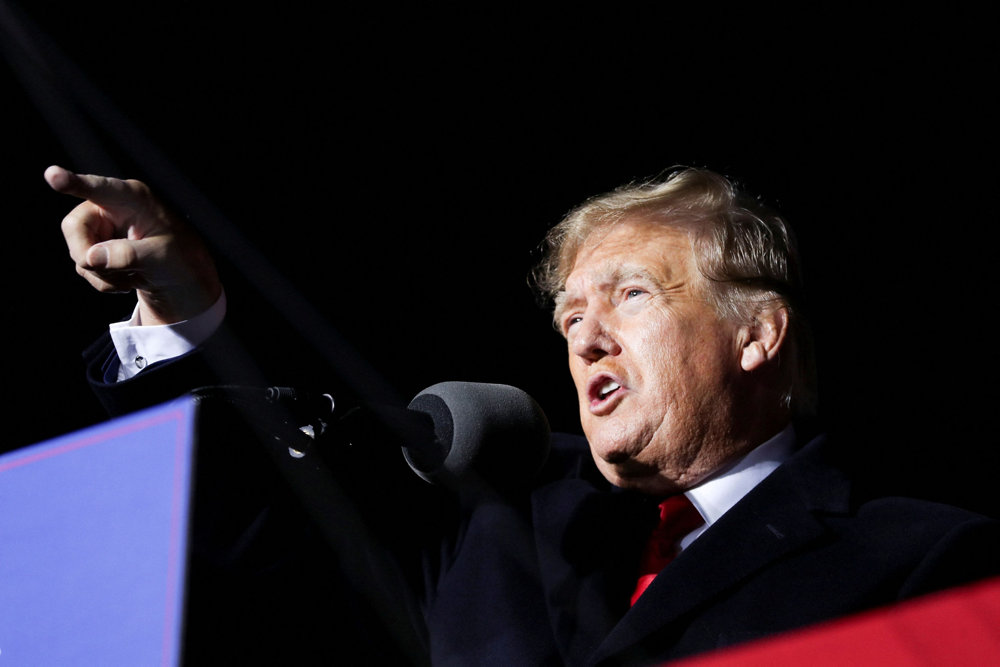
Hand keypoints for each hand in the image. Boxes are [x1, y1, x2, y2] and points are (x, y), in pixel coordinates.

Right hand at [46, 165, 221, 325]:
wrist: (182, 279)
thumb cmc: (180, 259)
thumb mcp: (162, 258)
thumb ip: (128, 256)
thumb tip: (90, 258)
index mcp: (134, 197)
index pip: (101, 188)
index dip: (74, 182)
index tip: (53, 174)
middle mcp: (111, 205)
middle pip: (74, 227)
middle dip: (90, 258)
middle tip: (119, 274)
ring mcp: (101, 225)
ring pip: (78, 252)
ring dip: (103, 275)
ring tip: (134, 275)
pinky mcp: (96, 245)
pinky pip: (84, 266)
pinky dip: (103, 281)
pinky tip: (127, 279)